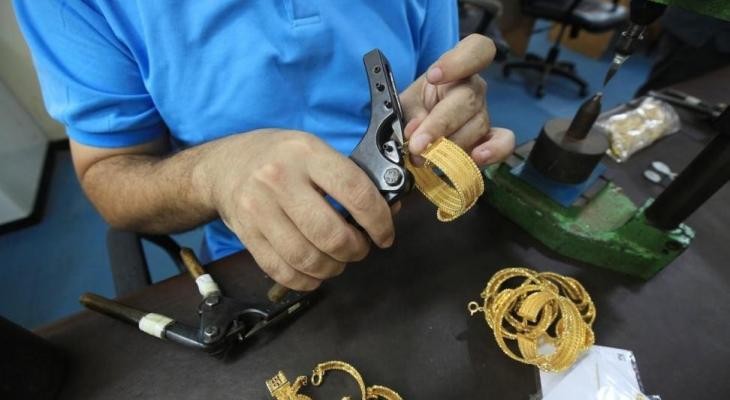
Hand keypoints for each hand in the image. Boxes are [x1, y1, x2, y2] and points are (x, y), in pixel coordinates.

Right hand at [200, 130, 394, 290]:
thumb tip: (390, 210)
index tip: (385, 235)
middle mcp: (279, 179)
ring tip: (338, 260)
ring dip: (332, 268)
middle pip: (330, 234)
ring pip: (307, 258)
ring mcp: (258, 209)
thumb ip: (351, 177)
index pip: (355, 192)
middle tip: (360, 248)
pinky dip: (306, 280)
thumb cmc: (279, 157)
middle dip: (355, 250)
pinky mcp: (246, 235)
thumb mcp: (315, 151)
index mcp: (306, 153)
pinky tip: (314, 272)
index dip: (378, 221)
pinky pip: (282, 271)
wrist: (223, 166)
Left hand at [399, 34, 514, 165]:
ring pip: (476, 126)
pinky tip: (477, 157)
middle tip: (417, 144)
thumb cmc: (416, 109)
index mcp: (455, 69)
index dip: (459, 61)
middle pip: (467, 99)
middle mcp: (473, 89)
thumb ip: (408, 116)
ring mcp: (482, 114)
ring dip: (450, 146)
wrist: (421, 129)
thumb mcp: (405, 105)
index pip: (476, 50)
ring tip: (426, 157)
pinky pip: (503, 142)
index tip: (434, 75)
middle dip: (439, 124)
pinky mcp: (489, 138)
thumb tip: (415, 132)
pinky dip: (493, 150)